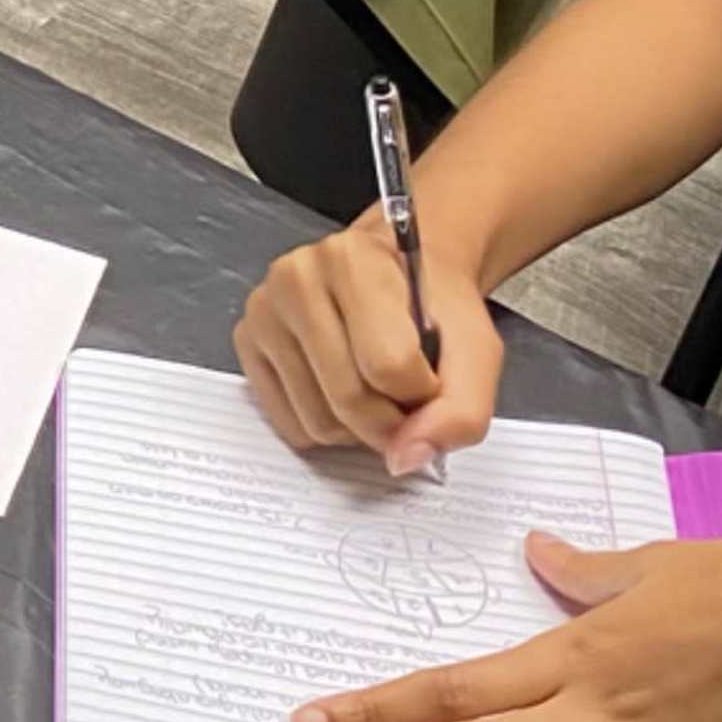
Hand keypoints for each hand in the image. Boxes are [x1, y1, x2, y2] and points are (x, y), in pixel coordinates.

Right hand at [234, 206, 502, 473]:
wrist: (400, 278)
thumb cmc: (435, 309)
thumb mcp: (476, 351)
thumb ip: (461, 411)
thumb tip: (402, 460)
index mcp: (352, 260)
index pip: (388, 367)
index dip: (423, 394)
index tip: (431, 377)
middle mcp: (294, 276)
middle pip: (348, 400)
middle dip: (392, 422)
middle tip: (408, 399)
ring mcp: (262, 310)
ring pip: (317, 421)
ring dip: (359, 430)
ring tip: (375, 391)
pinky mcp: (245, 340)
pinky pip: (289, 424)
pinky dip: (326, 428)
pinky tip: (342, 392)